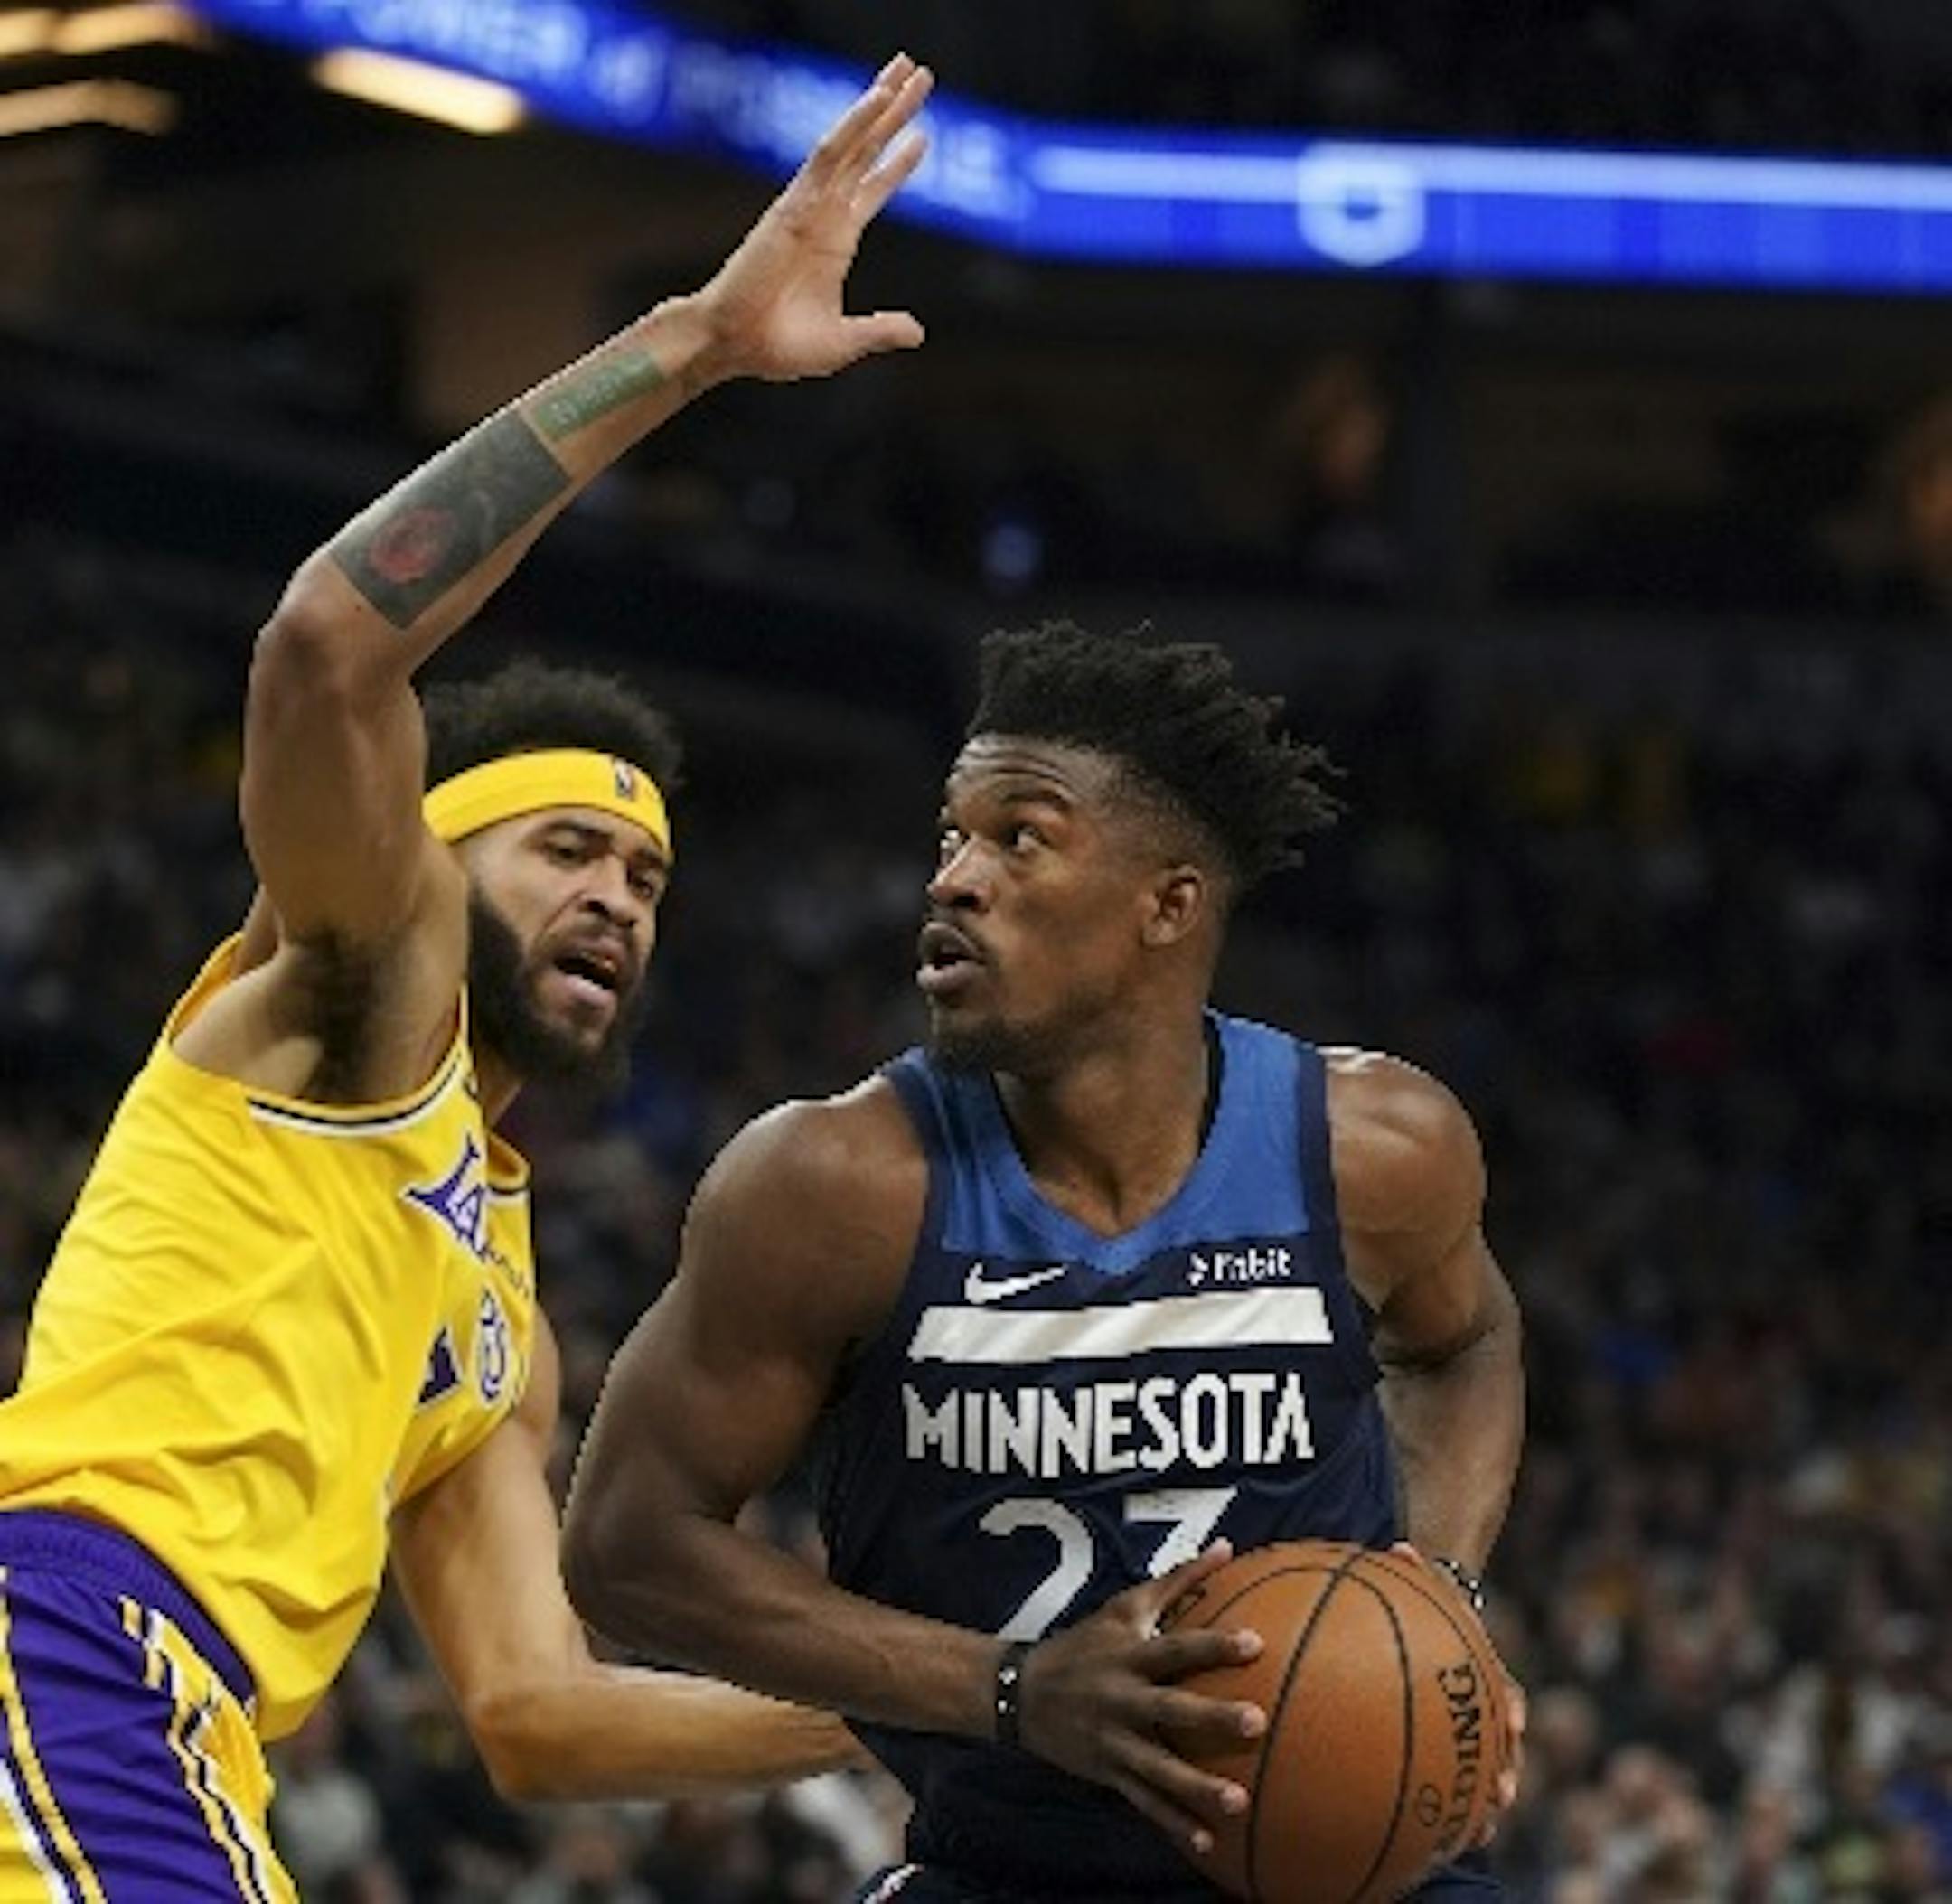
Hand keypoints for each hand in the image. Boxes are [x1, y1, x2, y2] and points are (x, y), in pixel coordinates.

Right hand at [691, 53, 931, 385]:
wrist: (736, 344)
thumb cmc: (779, 348)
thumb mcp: (843, 343)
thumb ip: (879, 332)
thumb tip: (917, 332)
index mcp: (836, 241)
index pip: (872, 188)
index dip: (897, 163)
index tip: (921, 136)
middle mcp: (825, 214)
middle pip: (867, 151)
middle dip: (894, 114)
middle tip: (923, 74)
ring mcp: (809, 203)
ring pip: (853, 141)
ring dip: (881, 104)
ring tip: (909, 69)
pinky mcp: (794, 202)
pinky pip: (829, 153)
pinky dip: (855, 124)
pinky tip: (879, 99)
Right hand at [1016, 1544, 1266, 1860]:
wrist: (1018, 1693)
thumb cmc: (1084, 1644)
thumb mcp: (1123, 1607)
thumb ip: (1178, 1581)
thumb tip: (1227, 1548)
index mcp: (1129, 1655)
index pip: (1177, 1647)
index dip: (1213, 1644)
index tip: (1255, 1643)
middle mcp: (1122, 1698)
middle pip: (1171, 1708)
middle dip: (1212, 1716)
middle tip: (1258, 1722)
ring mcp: (1114, 1740)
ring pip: (1159, 1767)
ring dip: (1197, 1787)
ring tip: (1239, 1802)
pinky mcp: (1108, 1773)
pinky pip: (1144, 1802)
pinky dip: (1173, 1824)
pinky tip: (1206, 1842)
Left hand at [1391, 1544, 1526, 1844]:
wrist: (1445, 1599)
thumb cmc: (1428, 1593)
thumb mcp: (1427, 1579)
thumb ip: (1415, 1568)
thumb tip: (1399, 1548)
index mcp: (1483, 1663)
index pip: (1506, 1686)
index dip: (1512, 1704)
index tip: (1518, 1725)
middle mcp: (1488, 1694)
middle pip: (1505, 1737)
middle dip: (1506, 1766)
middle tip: (1503, 1795)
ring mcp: (1479, 1714)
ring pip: (1492, 1763)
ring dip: (1490, 1793)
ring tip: (1485, 1831)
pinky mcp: (1463, 1732)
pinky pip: (1465, 1770)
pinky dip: (1462, 1799)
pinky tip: (1450, 1834)